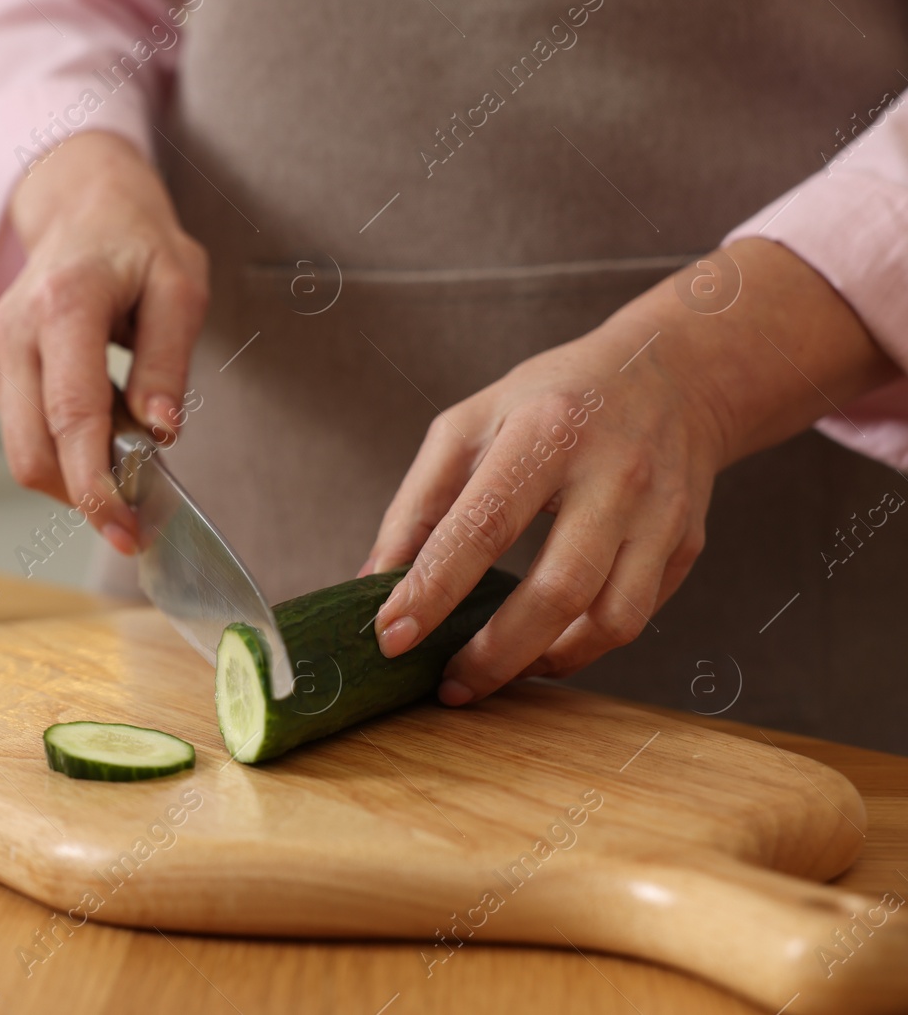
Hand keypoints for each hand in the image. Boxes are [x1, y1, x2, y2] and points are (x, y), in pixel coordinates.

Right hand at [0, 131, 207, 553]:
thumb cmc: (136, 244)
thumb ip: (169, 361)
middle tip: (132, 517)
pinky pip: (21, 430)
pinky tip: (98, 430)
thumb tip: (160, 431)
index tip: (124, 527)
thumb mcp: (180, 288)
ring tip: (124, 459)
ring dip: (72, 475)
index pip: (70, 415)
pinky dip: (60, 450)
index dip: (94, 484)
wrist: (83, 206)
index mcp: (64, 305)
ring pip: (21, 450)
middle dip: (80, 497)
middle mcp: (15, 331)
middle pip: (30, 451)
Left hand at [365, 239, 897, 704]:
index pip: (483, 524)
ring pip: (610, 620)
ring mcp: (660, 513)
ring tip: (491, 672)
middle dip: (495, 653)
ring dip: (543, 661)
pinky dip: (581, 648)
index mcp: (546, 432)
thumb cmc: (549, 401)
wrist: (670, 375)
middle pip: (558, 589)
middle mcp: (614, 474)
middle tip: (448, 684)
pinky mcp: (686, 544)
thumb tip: (374, 582)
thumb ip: (418, 502)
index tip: (391, 638)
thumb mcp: (469, 424)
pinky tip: (539, 649)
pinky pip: (634, 619)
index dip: (433, 588)